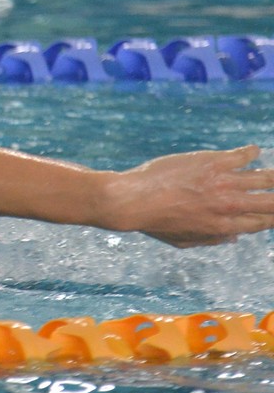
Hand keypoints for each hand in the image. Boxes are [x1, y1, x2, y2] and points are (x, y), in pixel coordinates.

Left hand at [105, 145, 273, 247]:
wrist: (132, 200)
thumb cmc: (153, 222)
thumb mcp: (182, 241)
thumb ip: (210, 240)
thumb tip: (234, 238)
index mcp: (223, 227)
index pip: (261, 222)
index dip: (271, 217)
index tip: (272, 212)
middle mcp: (229, 206)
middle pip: (271, 203)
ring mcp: (223, 183)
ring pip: (264, 178)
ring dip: (273, 176)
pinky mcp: (213, 162)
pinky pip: (242, 155)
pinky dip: (251, 152)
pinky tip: (253, 151)